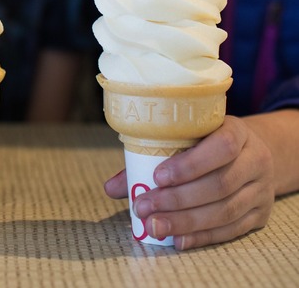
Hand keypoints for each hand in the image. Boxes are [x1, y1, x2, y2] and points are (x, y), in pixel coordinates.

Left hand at [104, 116, 273, 249]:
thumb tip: (110, 188)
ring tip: (154, 226)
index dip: (190, 164)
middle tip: (144, 208)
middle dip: (177, 200)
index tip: (157, 177)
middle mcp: (255, 159)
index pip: (221, 147)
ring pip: (225, 210)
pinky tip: (178, 240)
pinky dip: (201, 236)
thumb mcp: (184, 139)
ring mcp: (261, 189)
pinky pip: (231, 230)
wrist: (250, 154)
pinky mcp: (260, 214)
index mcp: (236, 132)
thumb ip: (148, 158)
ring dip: (185, 222)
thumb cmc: (205, 145)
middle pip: (220, 184)